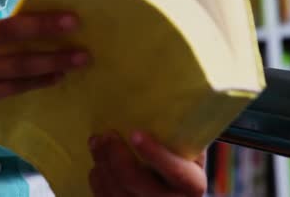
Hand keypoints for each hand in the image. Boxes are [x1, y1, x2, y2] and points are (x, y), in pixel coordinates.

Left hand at [88, 132, 206, 196]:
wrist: (173, 190)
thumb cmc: (181, 159)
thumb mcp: (190, 148)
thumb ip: (182, 133)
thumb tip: (169, 102)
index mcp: (192, 184)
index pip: (175, 171)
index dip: (155, 153)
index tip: (135, 133)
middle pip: (136, 182)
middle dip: (116, 156)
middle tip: (106, 134)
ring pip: (117, 192)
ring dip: (102, 165)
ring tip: (97, 142)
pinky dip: (98, 180)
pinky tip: (97, 164)